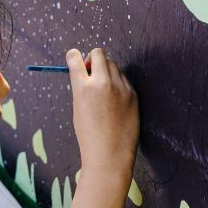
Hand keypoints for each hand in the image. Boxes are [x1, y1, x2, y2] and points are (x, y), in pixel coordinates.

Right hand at [66, 47, 138, 181]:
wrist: (110, 153)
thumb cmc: (89, 133)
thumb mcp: (78, 106)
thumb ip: (82, 86)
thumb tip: (85, 68)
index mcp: (83, 87)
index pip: (75, 58)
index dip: (74, 56)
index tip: (75, 58)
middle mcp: (102, 83)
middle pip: (99, 54)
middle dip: (93, 59)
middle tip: (90, 72)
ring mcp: (120, 88)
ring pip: (113, 64)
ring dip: (106, 69)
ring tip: (102, 88)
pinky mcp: (133, 94)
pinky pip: (123, 78)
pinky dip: (117, 82)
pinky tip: (114, 99)